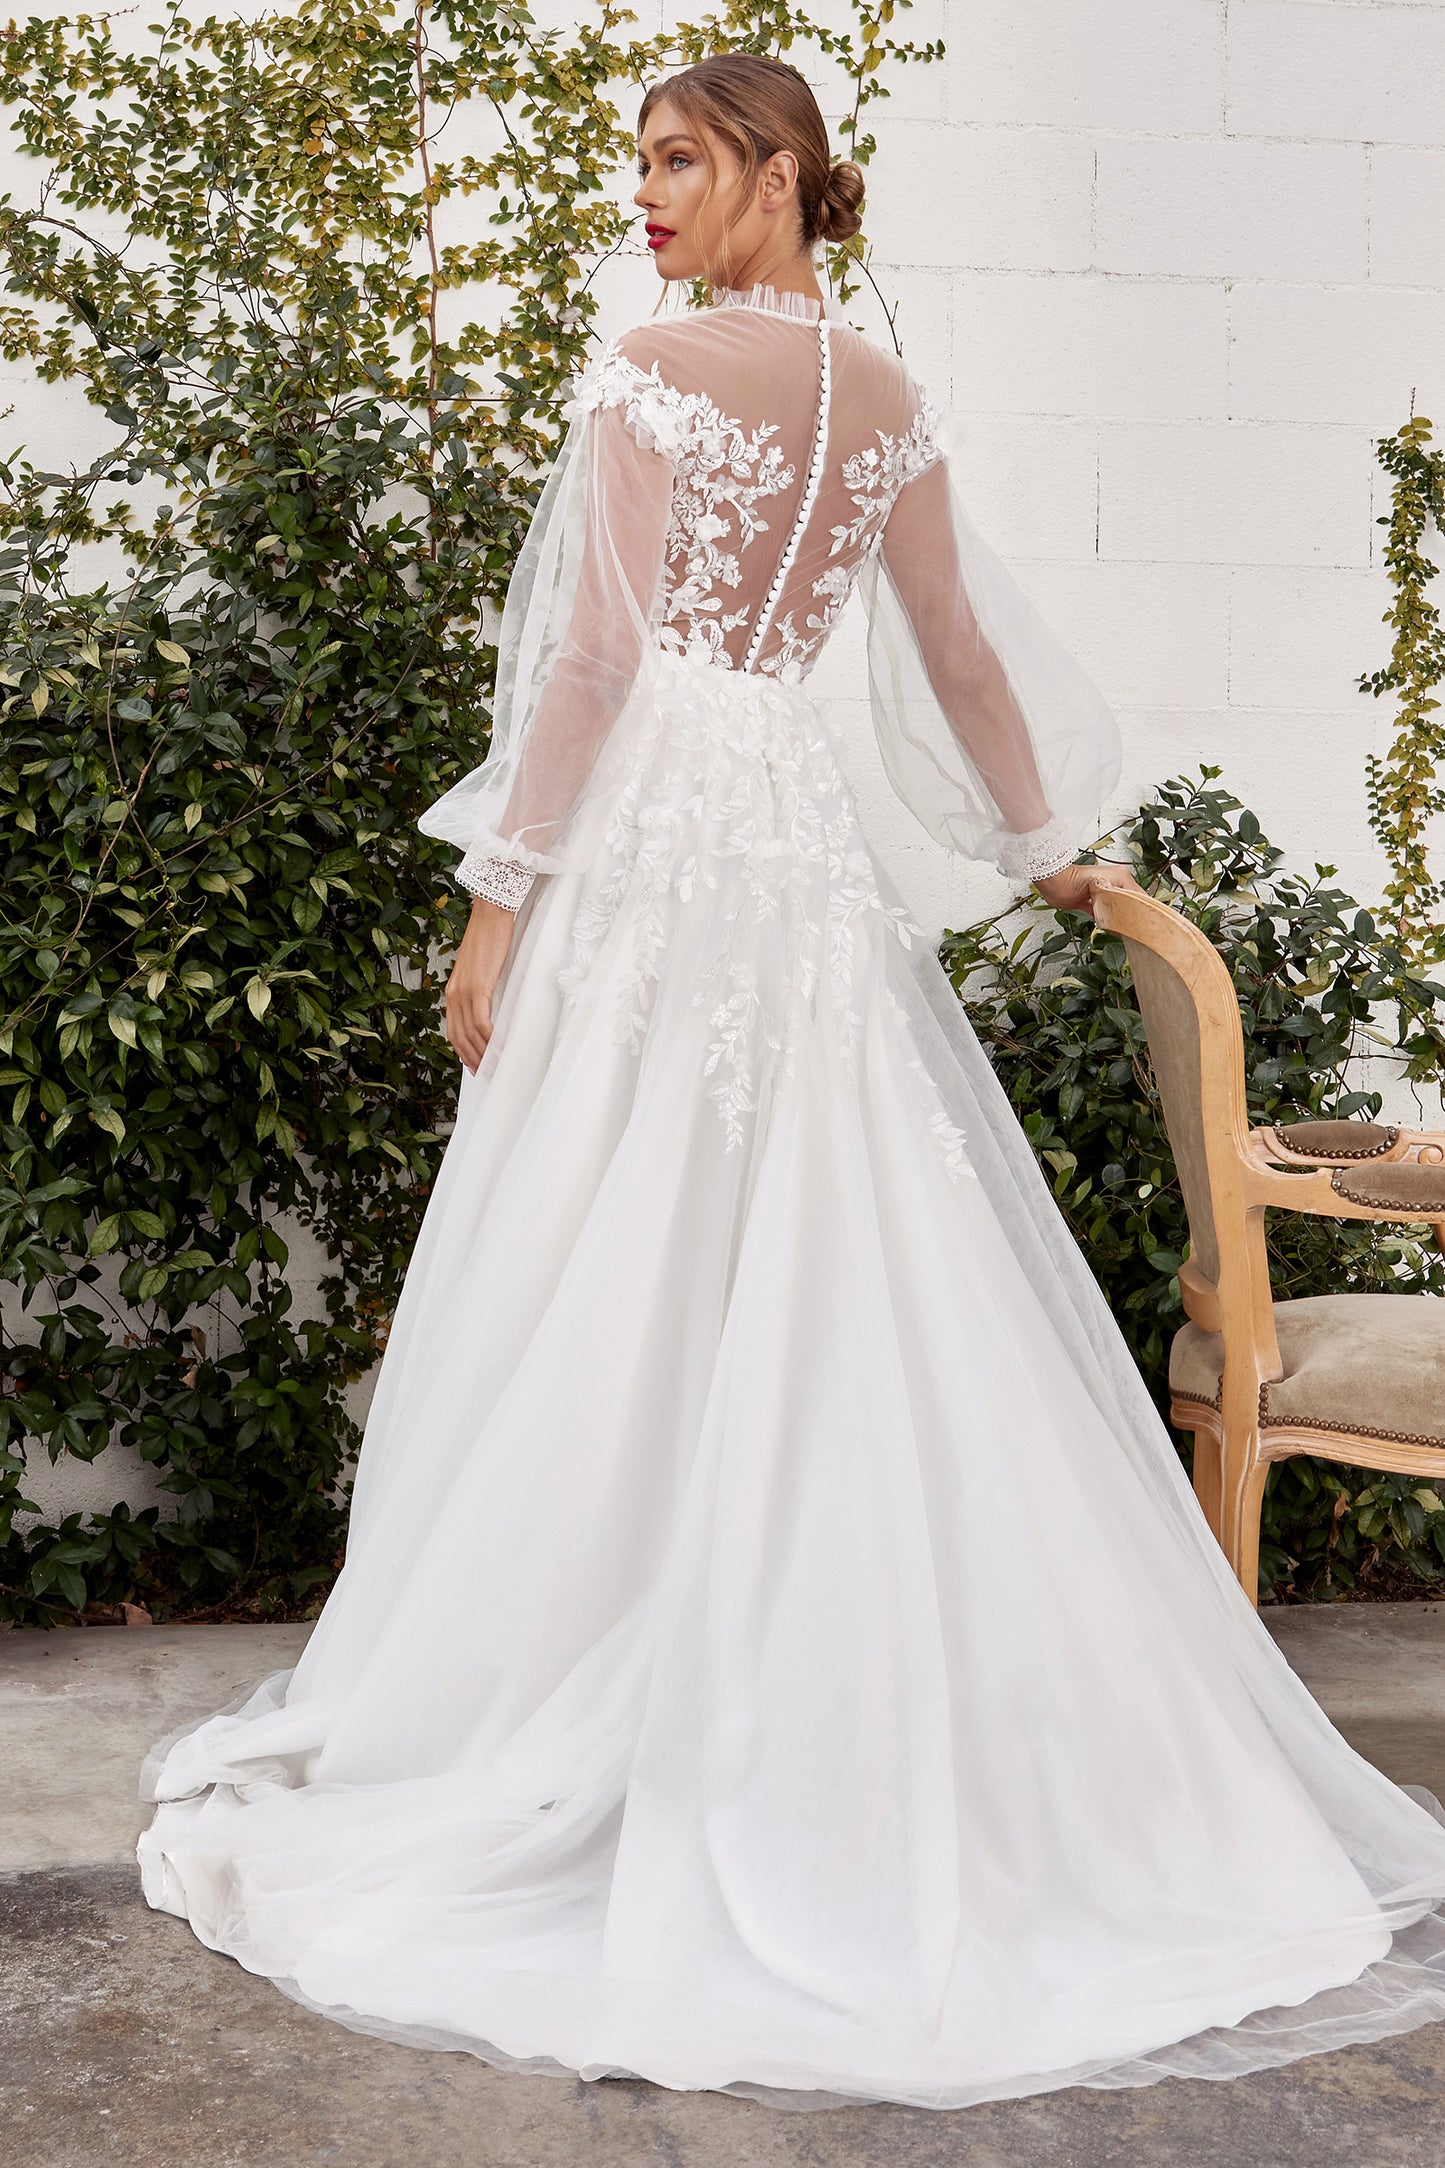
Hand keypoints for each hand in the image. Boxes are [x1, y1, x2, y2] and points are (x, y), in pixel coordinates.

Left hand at [443, 898, 517, 1072]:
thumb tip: (492, 1005)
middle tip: (485, 1074)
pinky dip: (489, 1039)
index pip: (454, 1030)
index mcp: (453, 991)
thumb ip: (481, 988)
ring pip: (470, 1033)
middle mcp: (453, 994)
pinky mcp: (477, 987)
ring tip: (495, 1068)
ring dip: (482, 1054)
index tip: (475, 1065)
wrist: (490, 914)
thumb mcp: (482, 969)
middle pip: (459, 1037)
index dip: (463, 1051)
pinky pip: (481, 1022)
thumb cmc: (490, 938)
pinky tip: (498, 1049)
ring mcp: (463, 991)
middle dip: (472, 1059)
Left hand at [1032, 860, 1141, 919]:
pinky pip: (1106, 915)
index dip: (1143, 908)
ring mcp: (1104, 894)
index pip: (1140, 895)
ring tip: (1127, 931)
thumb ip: (1117, 896)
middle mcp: (1115, 884)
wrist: (1054, 884)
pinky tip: (1111, 929)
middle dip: (1133, 916)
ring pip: (1119, 910)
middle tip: (1137, 929)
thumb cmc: (1073, 879)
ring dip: (1121, 920)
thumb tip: (1128, 910)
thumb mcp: (1101, 885)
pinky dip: (1108, 922)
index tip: (1146, 922)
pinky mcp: (1093, 903)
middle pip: (1131, 903)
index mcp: (1121, 877)